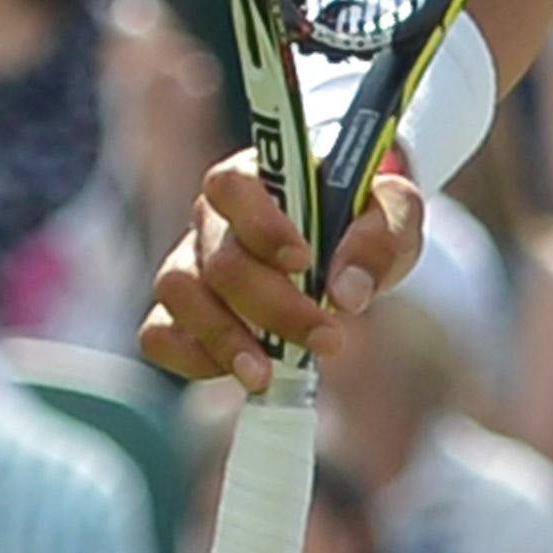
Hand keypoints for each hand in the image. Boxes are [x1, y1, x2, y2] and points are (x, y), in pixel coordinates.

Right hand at [139, 145, 421, 391]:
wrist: (348, 240)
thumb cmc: (364, 215)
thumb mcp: (393, 211)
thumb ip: (379, 237)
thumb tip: (346, 294)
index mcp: (258, 176)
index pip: (233, 186)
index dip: (262, 226)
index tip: (304, 262)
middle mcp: (214, 217)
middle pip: (221, 260)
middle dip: (274, 308)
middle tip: (329, 340)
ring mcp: (192, 262)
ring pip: (180, 294)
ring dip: (224, 339)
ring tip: (266, 375)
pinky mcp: (184, 310)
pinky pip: (160, 333)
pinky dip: (189, 358)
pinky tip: (236, 373)